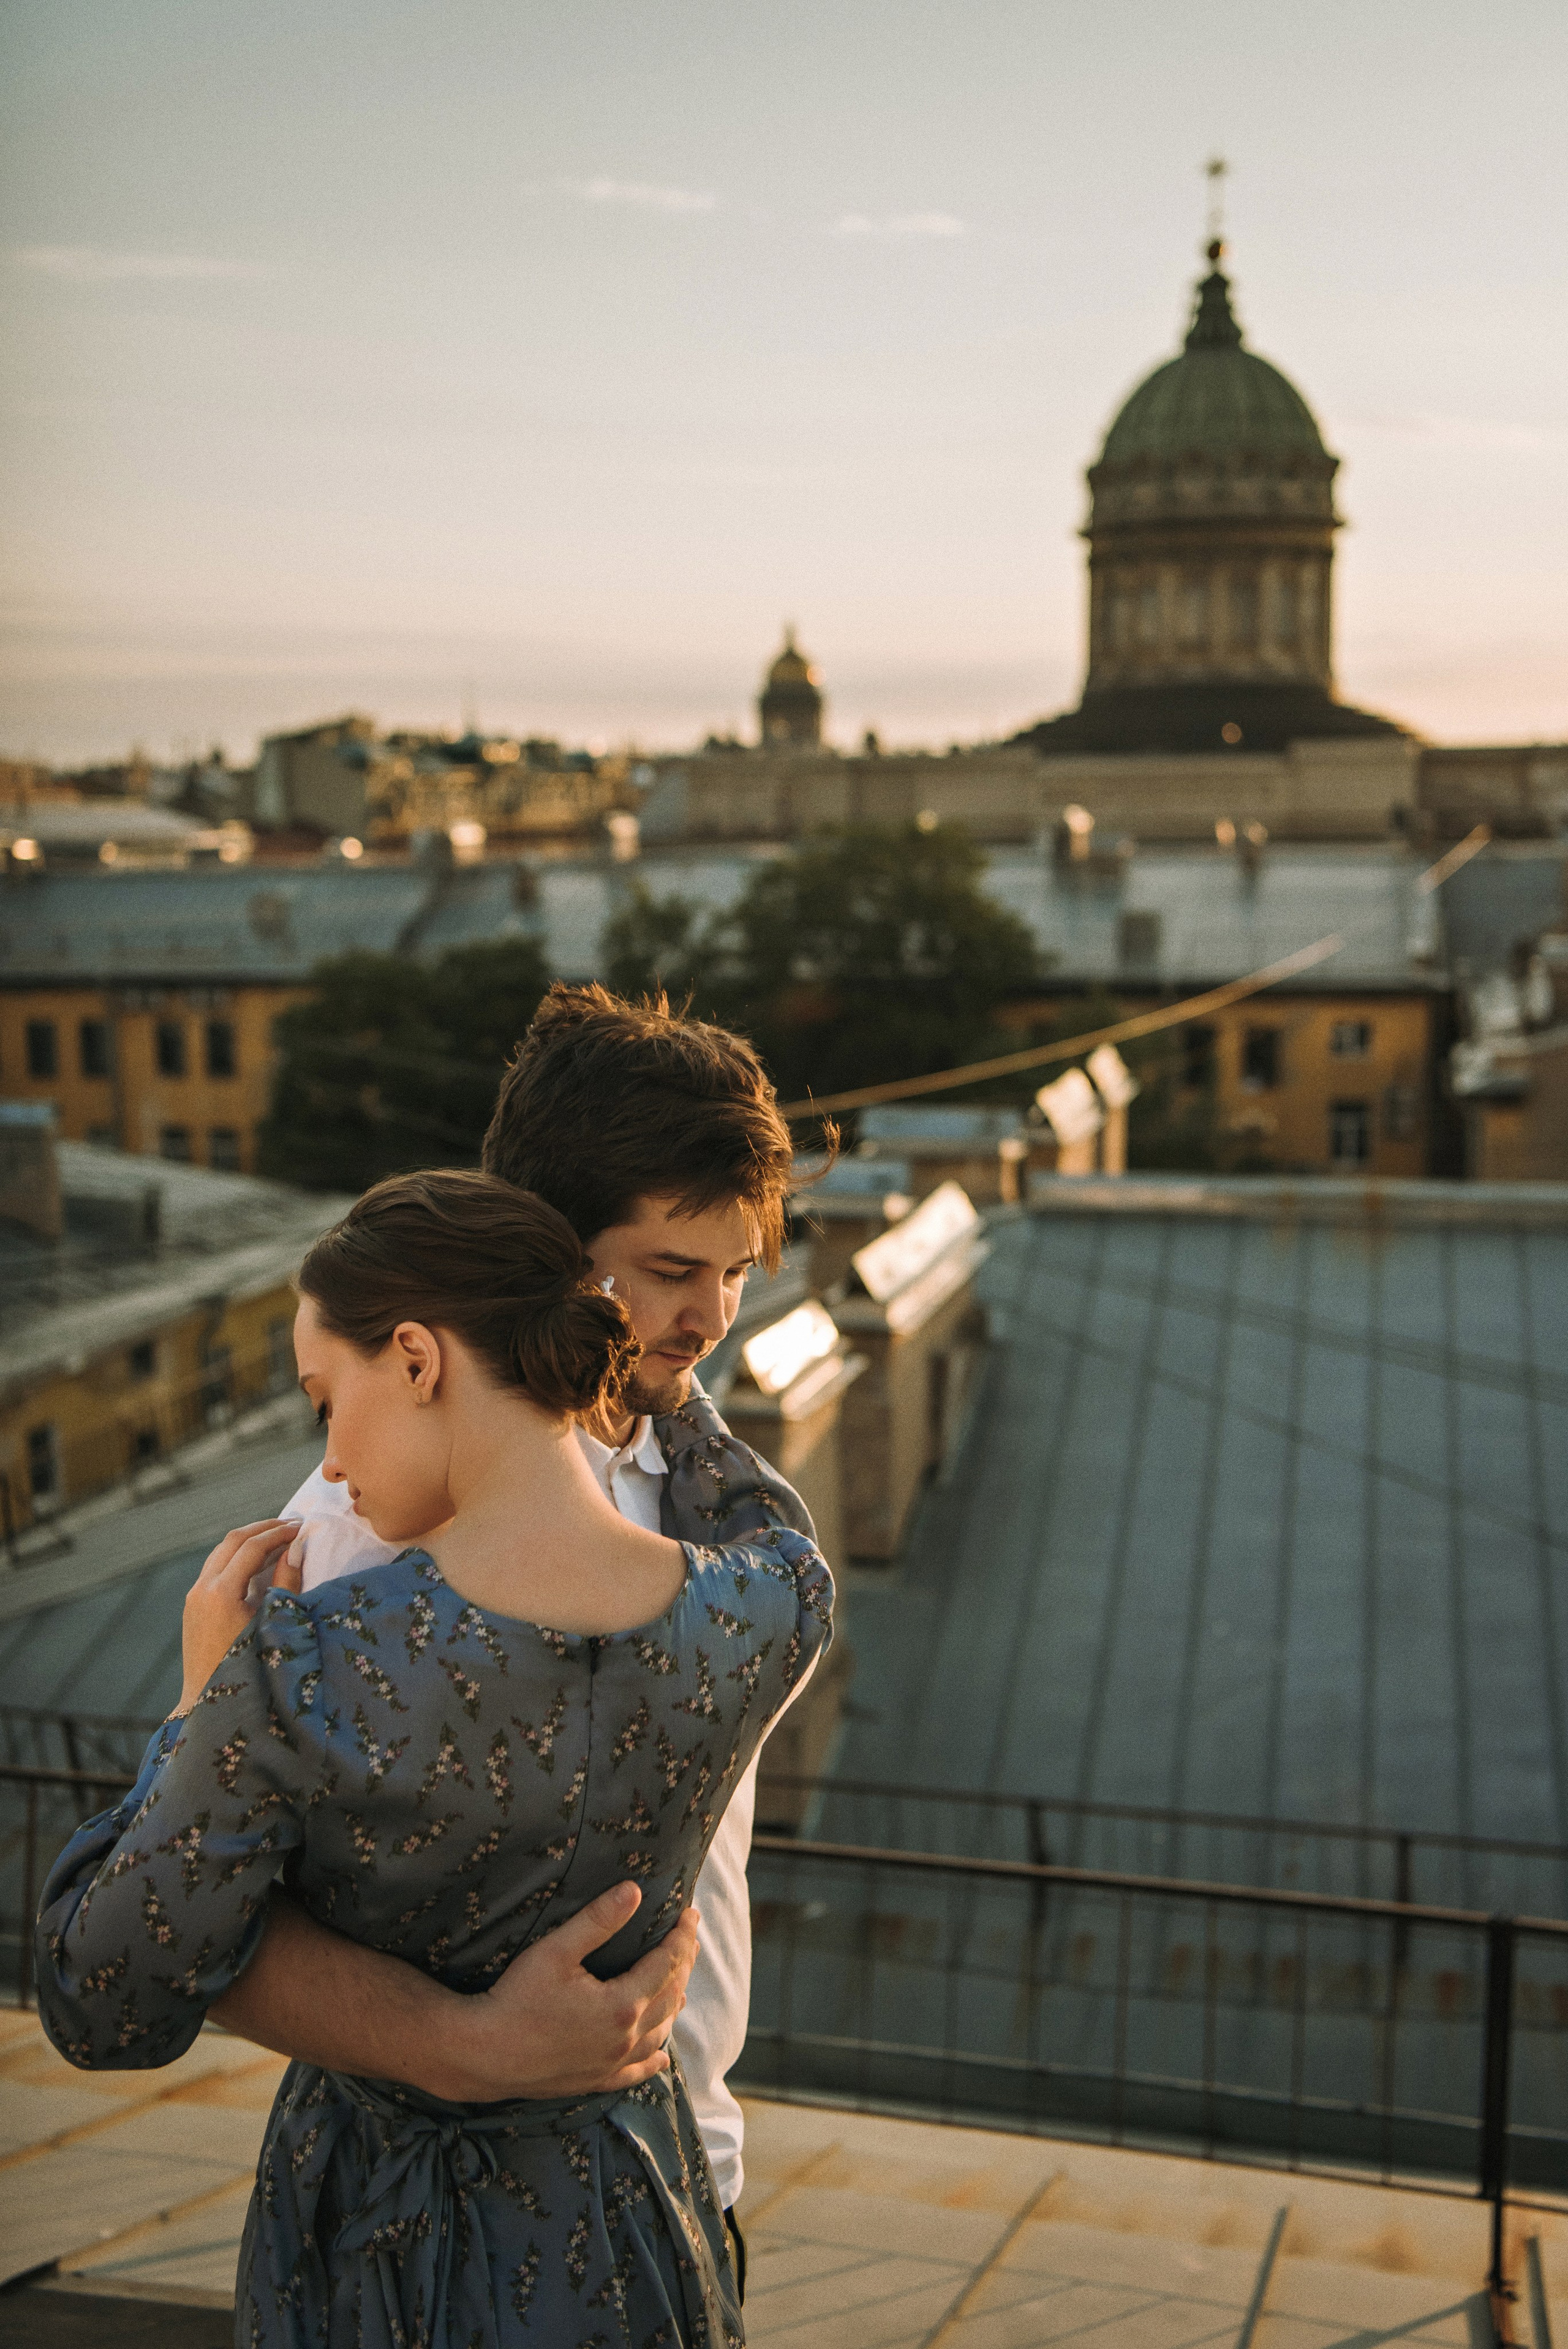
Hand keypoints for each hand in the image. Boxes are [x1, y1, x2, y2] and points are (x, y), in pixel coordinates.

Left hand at [176, 1519, 301, 1715]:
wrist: (207, 1706)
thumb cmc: (247, 1672)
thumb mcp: (273, 1626)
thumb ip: (285, 1585)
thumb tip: (296, 1550)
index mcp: (220, 1594)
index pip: (252, 1547)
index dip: (279, 1533)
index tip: (302, 1527)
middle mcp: (201, 1590)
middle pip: (233, 1541)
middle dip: (263, 1528)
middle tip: (292, 1525)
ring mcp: (193, 1598)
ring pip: (221, 1552)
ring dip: (249, 1540)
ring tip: (278, 1538)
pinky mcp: (193, 1607)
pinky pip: (215, 1568)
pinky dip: (237, 1556)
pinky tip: (257, 1562)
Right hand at [435, 1885, 700, 2101]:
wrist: (482, 2054)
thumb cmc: (515, 1998)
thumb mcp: (556, 1951)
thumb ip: (598, 1920)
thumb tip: (634, 1891)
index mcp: (621, 2005)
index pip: (667, 1964)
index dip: (682, 1937)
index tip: (690, 1914)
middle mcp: (624, 2039)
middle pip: (670, 1996)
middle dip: (683, 1964)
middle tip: (688, 1938)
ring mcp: (611, 2065)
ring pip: (659, 2033)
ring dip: (673, 2004)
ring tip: (678, 1981)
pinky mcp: (594, 2081)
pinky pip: (636, 2073)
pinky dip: (653, 2059)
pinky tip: (660, 2056)